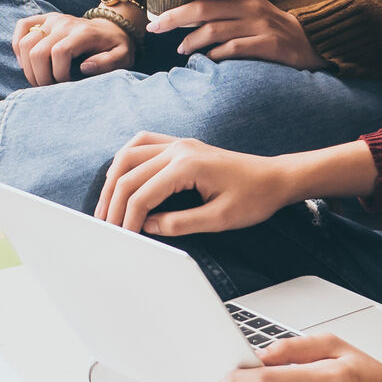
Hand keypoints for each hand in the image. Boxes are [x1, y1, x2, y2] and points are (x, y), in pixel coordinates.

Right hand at [13, 12, 133, 84]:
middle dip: (40, 76)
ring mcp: (52, 19)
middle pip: (37, 51)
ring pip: (25, 43)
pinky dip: (18, 46)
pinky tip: (27, 62)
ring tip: (40, 78)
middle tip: (50, 87)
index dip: (58, 74)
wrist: (111, 28)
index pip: (59, 52)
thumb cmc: (115, 47)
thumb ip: (107, 63)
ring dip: (28, 67)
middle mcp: (64, 23)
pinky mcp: (43, 19)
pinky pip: (21, 26)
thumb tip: (83, 68)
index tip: (67, 85)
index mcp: (83, 33)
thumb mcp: (122, 57)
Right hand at [94, 132, 308, 234]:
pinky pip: (143, 143)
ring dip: (113, 179)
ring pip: (129, 153)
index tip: (122, 238)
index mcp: (187, 165)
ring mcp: (179, 143)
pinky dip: (126, 159)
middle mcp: (178, 148)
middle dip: (112, 201)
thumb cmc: (254, 198)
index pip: (142, 194)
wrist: (275, 178)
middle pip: (128, 172)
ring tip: (107, 206)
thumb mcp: (218, 220)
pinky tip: (121, 176)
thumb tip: (146, 227)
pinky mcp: (181, 145)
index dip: (127, 218)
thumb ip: (179, 224)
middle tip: (106, 226)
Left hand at [150, 0, 327, 68]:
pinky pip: (233, 50)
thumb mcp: (248, 4)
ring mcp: (259, 26)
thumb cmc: (267, 23)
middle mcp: (250, 5)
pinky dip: (214, 55)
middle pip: (203, 9)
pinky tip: (206, 59)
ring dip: (190, 41)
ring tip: (179, 49)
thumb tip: (181, 7)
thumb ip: (221, 2)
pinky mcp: (267, 46)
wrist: (307, 42)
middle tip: (154, 28)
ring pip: (213, 31)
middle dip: (173, 18)